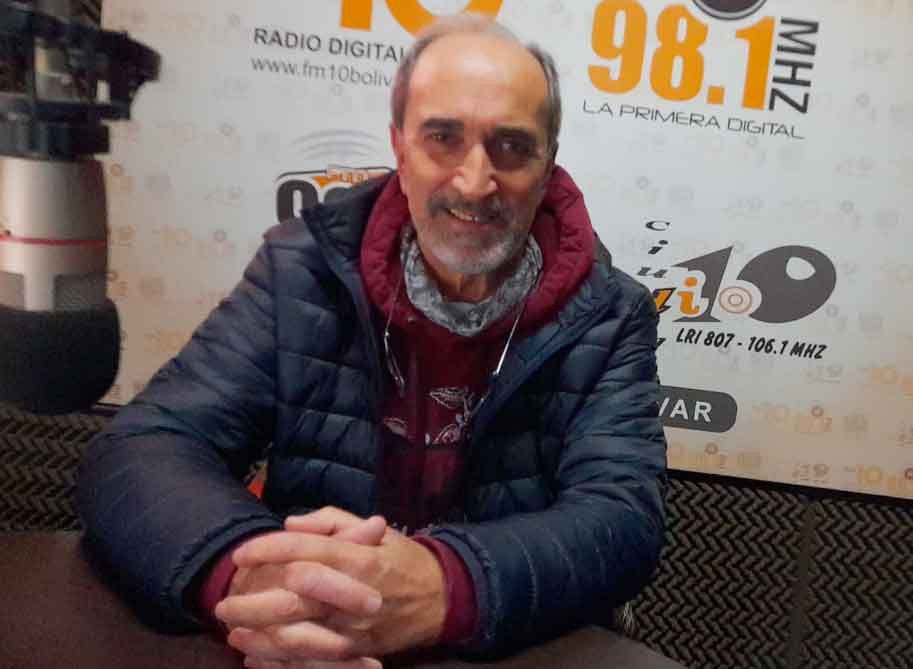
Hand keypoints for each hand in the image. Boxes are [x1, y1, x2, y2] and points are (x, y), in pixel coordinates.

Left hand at [230, 511, 447, 659]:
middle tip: (223, 604)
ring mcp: (355, 627)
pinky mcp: (356, 651)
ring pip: (297, 637)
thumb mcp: (373, 528)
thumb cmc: (401, 558)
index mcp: (358, 557)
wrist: (441, 597)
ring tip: (233, 632)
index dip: (268, 550)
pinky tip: (256, 657)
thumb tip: (290, 524)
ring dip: (259, 637)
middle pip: (292, 600)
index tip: (241, 554)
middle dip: (251, 603)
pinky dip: (280, 661)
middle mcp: (354, 594)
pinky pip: (312, 661)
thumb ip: (331, 521)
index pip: (304, 550)